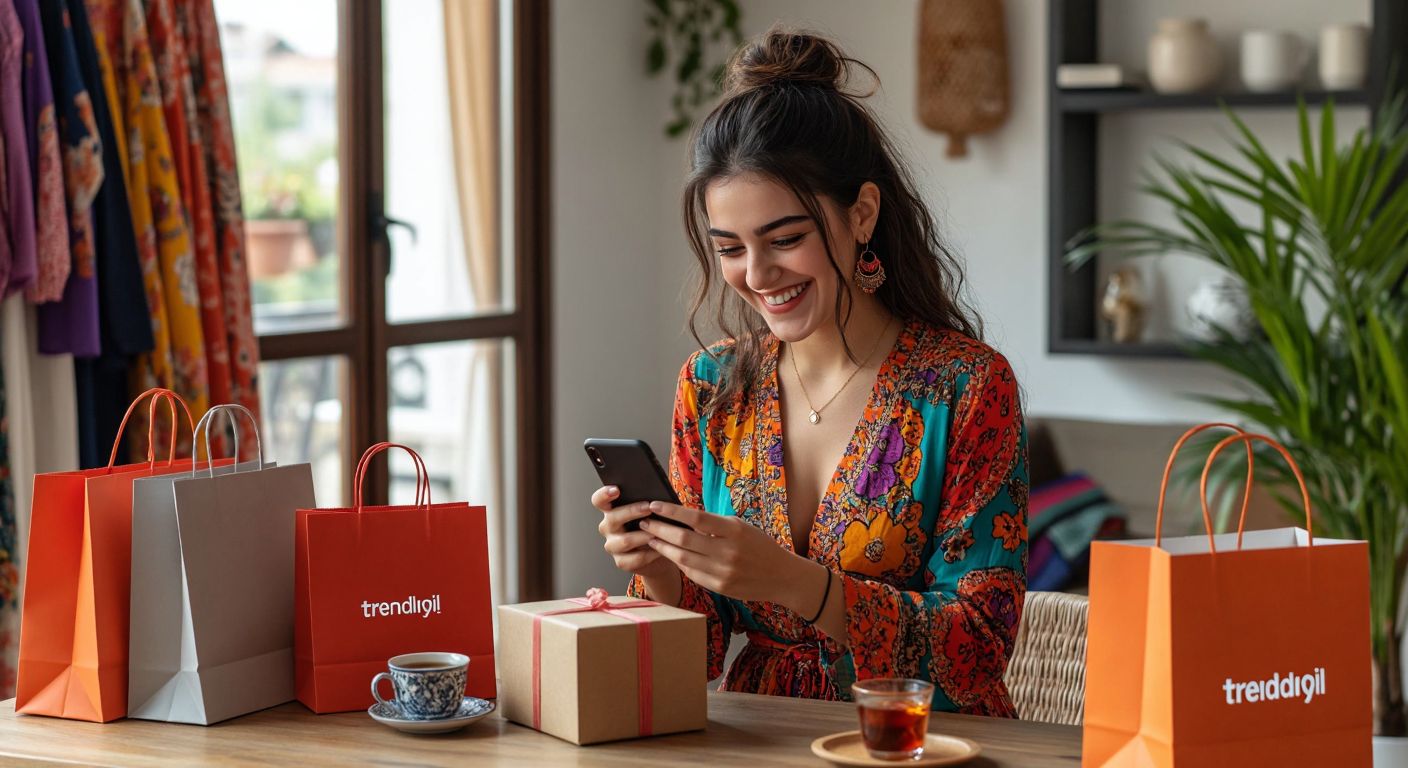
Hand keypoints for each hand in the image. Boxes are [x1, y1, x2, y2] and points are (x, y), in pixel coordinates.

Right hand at [593, 486, 677, 583]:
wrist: (663, 550)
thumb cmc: (656, 525)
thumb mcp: (652, 510)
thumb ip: (648, 501)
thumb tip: (655, 494)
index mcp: (611, 511)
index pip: (599, 500)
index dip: (604, 494)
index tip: (616, 490)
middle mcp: (608, 527)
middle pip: (612, 518)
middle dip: (632, 511)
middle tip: (648, 508)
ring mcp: (612, 545)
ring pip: (625, 540)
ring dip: (643, 535)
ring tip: (658, 532)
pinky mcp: (621, 562)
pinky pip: (635, 558)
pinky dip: (650, 553)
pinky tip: (659, 549)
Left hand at [640, 501, 818, 606]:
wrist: (781, 576)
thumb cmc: (760, 546)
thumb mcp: (741, 527)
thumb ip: (714, 523)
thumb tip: (682, 516)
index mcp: (734, 531)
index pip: (696, 518)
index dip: (672, 511)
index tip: (654, 504)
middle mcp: (727, 552)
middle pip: (683, 539)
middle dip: (659, 530)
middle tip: (644, 522)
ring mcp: (722, 572)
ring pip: (682, 558)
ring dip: (663, 547)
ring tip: (651, 538)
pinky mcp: (719, 586)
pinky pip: (691, 573)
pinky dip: (677, 562)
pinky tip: (669, 554)